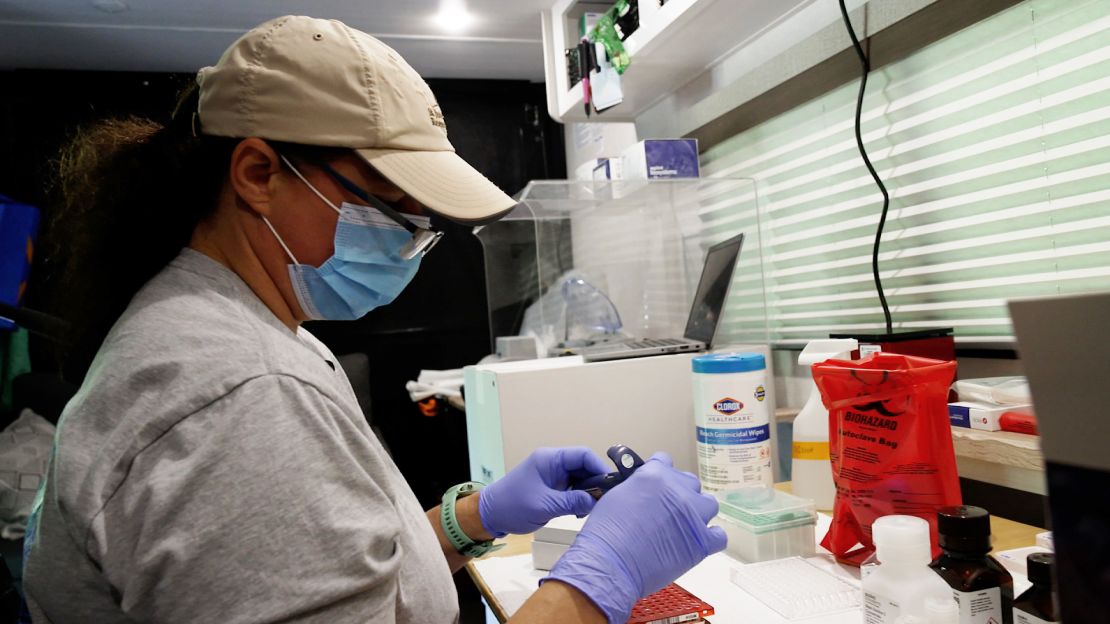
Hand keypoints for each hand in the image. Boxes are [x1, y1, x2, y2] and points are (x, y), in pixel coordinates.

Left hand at [478, 447, 608, 537]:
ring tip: (590, 509)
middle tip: (603, 501)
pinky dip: (579, 499)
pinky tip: (581, 511)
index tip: (610, 485)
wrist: (490, 515)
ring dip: (588, 493)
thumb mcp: (544, 505)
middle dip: (595, 482)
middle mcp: (553, 464)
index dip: (599, 467)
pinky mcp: (552, 488)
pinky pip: (573, 489)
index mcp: (550, 459)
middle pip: (584, 467)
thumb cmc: (511, 505)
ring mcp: (553, 476)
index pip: (583, 455)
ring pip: (580, 479)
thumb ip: (571, 502)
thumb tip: (596, 501)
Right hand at [542, 452, 725, 622]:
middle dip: (681, 492)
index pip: (665, 461)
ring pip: (708, 504)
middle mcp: (678, 490)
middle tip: (669, 507)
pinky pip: (719, 535)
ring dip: (698, 511)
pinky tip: (699, 540)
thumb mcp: (616, 495)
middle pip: (690, 482)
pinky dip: (711, 537)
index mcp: (655, 475)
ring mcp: (693, 515)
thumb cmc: (607, 535)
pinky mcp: (702, 541)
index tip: (659, 482)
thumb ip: (638, 486)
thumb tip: (645, 491)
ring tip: (685, 524)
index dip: (661, 473)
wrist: (612, 563)